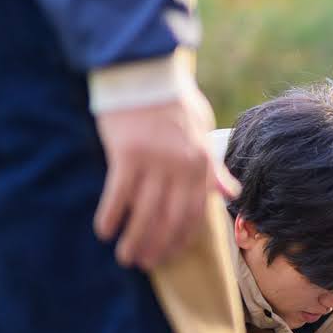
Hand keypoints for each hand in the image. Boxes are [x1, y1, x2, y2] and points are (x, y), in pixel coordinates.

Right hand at [93, 87, 238, 269]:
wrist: (144, 69)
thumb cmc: (173, 99)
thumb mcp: (202, 128)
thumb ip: (212, 165)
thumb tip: (228, 192)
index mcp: (201, 161)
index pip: (196, 211)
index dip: (182, 237)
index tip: (171, 254)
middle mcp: (181, 166)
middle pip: (170, 218)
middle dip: (158, 245)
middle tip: (145, 263)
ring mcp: (154, 161)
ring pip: (145, 212)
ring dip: (136, 239)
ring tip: (126, 256)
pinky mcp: (127, 154)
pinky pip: (119, 194)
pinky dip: (112, 215)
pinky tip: (104, 231)